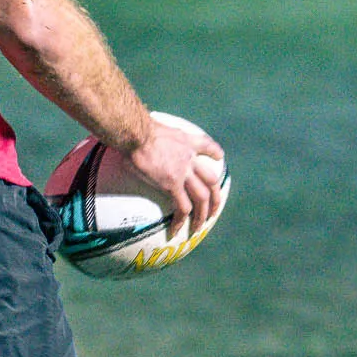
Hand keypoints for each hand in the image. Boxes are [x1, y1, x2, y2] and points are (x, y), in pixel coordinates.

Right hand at [124, 115, 226, 235]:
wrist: (137, 134)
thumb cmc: (139, 129)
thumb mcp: (156, 126)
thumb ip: (159, 134)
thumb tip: (142, 138)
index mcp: (187, 142)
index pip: (208, 146)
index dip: (215, 153)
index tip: (219, 158)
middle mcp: (190, 159)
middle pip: (211, 180)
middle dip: (215, 198)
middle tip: (213, 211)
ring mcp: (183, 173)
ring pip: (202, 198)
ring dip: (202, 215)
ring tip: (198, 227)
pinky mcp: (172, 185)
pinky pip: (182, 207)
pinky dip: (180, 221)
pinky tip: (176, 230)